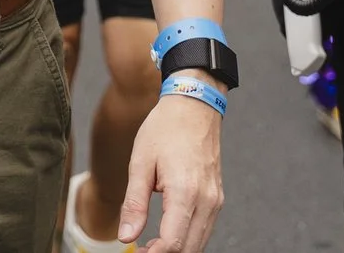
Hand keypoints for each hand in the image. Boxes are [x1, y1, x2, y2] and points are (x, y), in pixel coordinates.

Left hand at [120, 91, 223, 251]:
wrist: (193, 105)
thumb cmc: (165, 129)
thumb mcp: (140, 163)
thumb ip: (134, 203)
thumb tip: (126, 237)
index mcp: (185, 192)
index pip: (173, 243)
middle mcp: (206, 200)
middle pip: (189, 249)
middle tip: (141, 251)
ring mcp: (215, 200)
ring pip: (200, 242)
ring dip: (178, 249)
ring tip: (151, 245)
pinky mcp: (217, 197)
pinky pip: (205, 228)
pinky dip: (188, 238)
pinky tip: (168, 232)